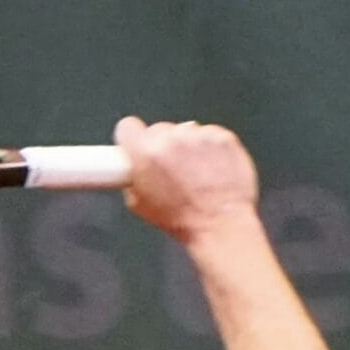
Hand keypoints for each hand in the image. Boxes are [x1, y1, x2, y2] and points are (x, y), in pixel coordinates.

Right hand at [114, 116, 259, 242]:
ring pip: (185, 131)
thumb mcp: (139, 204)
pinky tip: (211, 167)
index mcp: (145, 154)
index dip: (131, 136)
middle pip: (158, 129)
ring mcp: (199, 137)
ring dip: (186, 145)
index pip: (128, 126)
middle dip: (161, 144)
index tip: (136, 143)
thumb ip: (133, 177)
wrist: (218, 224)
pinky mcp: (222, 138)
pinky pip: (209, 134)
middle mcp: (171, 140)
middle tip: (169, 166)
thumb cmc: (180, 219)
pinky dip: (209, 147)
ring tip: (194, 170)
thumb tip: (134, 169)